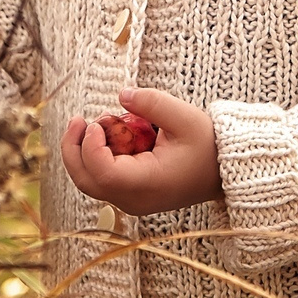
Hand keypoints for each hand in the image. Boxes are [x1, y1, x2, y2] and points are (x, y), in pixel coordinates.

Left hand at [61, 86, 220, 217]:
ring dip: (84, 153)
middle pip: (86, 181)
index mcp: (148, 184)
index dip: (91, 146)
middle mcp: (134, 200)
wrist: (224, 172)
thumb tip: (121, 95)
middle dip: (73, 149)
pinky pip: (103, 181)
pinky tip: (108, 136)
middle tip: (77, 120)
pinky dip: (97, 158)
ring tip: (97, 123)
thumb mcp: (185, 117)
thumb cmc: (208, 146)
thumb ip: (151, 103)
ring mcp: (131, 202)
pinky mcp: (132, 197)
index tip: (98, 121)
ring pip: (91, 183)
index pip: (103, 173)